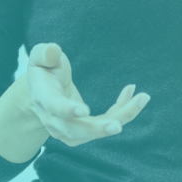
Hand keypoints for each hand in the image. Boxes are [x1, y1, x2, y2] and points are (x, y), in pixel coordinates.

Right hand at [24, 42, 149, 146]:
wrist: (42, 94)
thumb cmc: (44, 71)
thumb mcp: (40, 58)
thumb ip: (45, 54)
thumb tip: (53, 49)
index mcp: (43, 98)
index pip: (53, 107)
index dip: (67, 110)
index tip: (84, 110)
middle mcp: (53, 120)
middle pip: (74, 129)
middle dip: (97, 129)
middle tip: (118, 126)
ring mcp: (67, 129)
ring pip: (94, 131)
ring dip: (120, 118)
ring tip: (141, 99)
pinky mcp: (83, 131)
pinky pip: (104, 124)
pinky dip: (122, 112)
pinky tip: (134, 95)